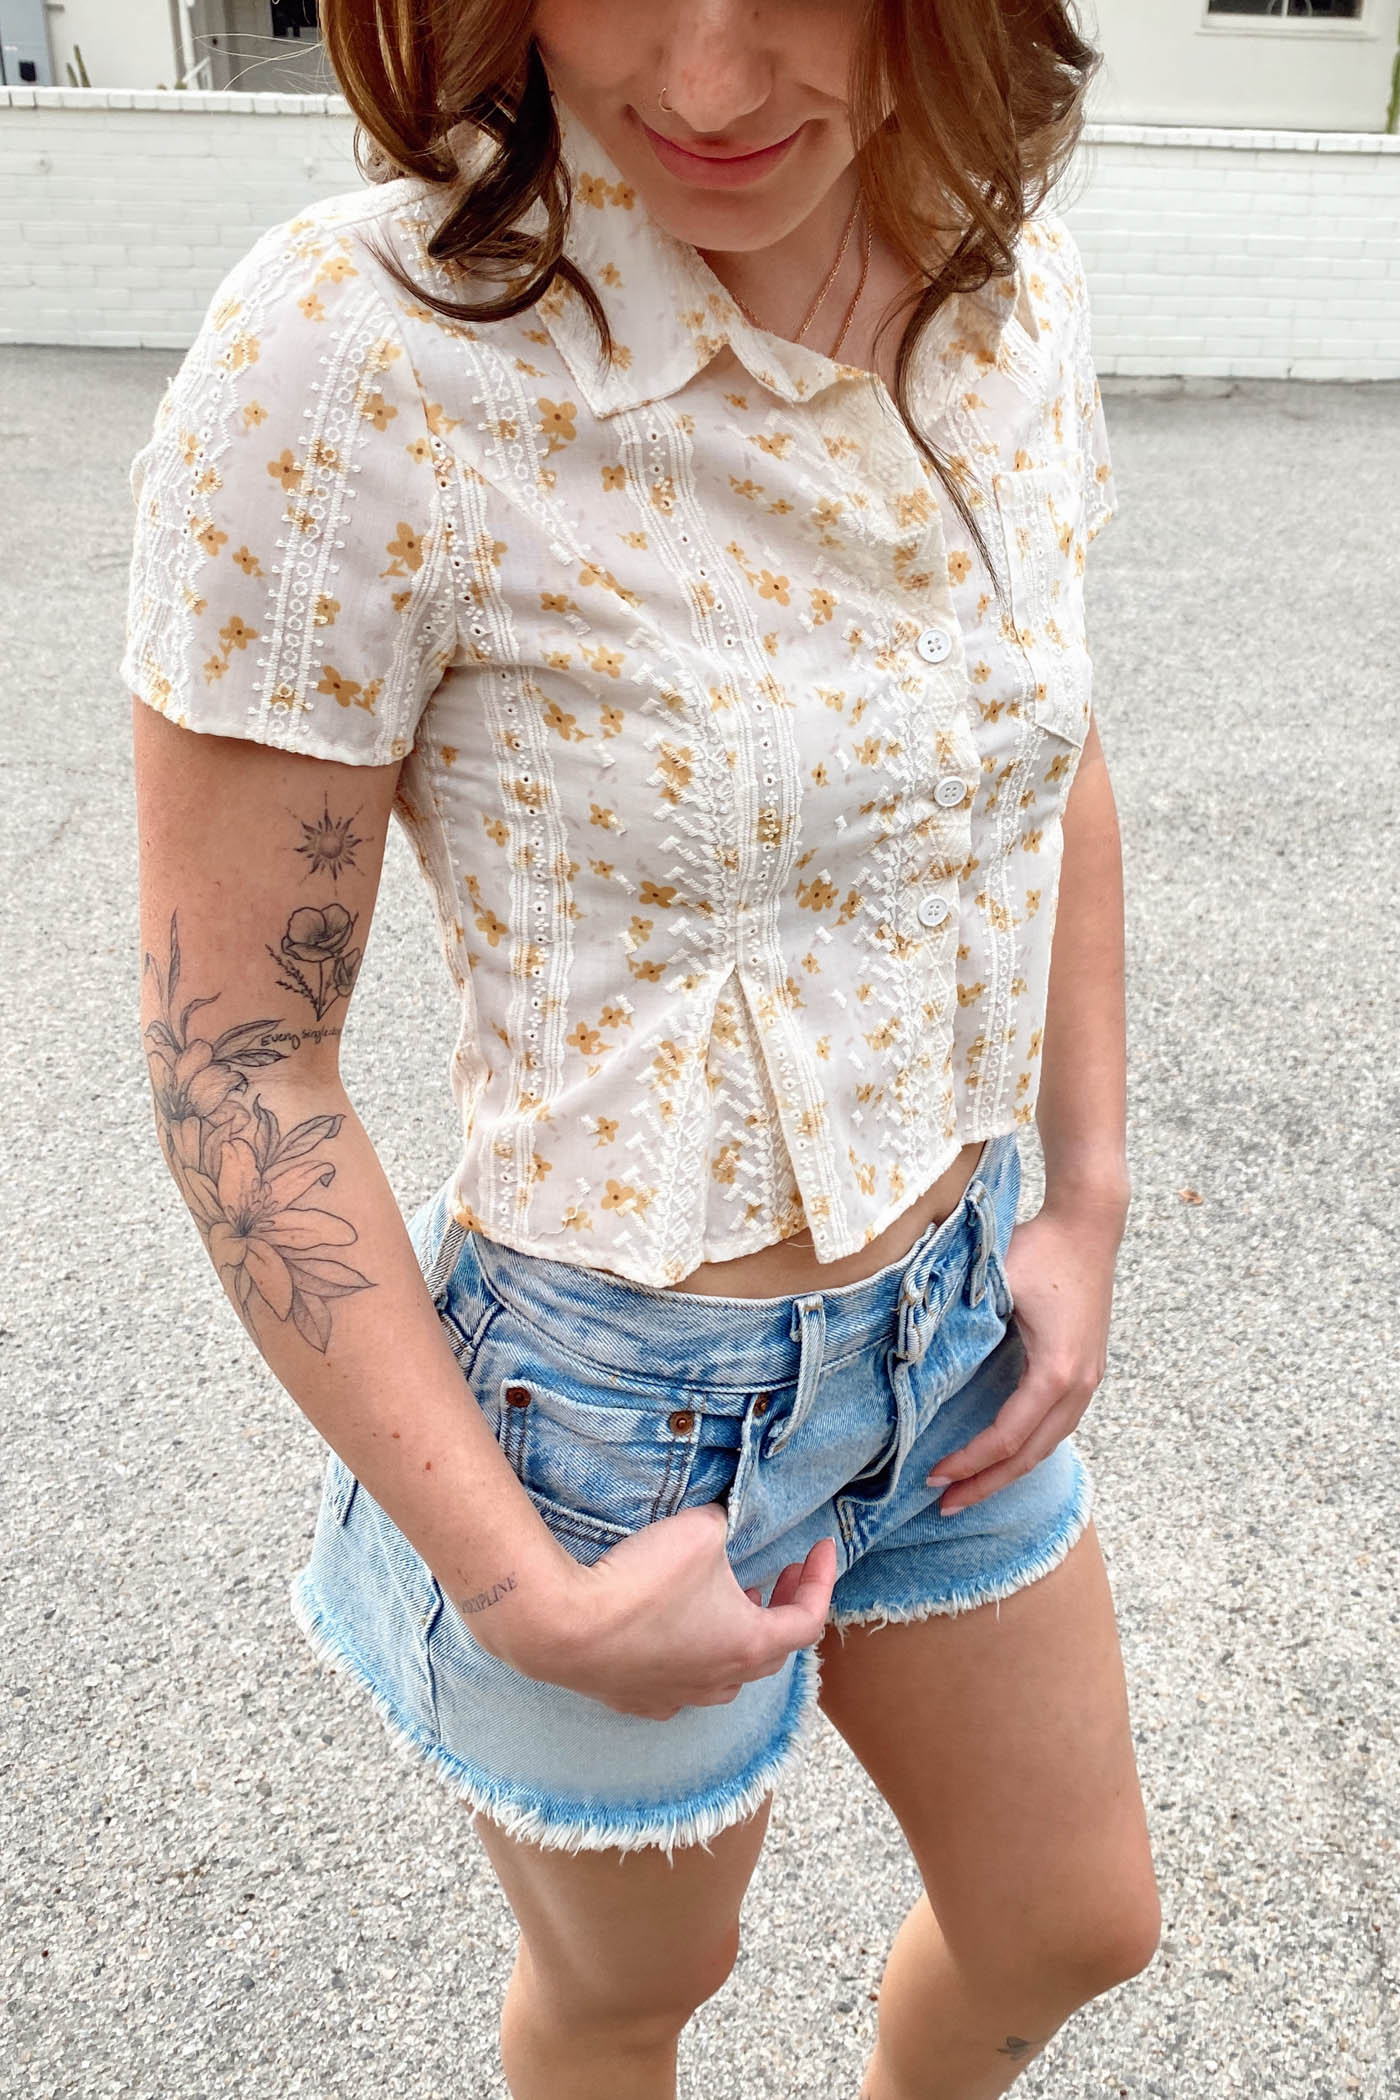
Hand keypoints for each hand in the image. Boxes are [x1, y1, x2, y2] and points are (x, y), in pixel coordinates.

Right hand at [477, 1501, 838, 1720]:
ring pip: (729, 1674)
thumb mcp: (701, 1531)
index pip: (809, 1619)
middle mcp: (722, 1680)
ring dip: (740, 1635)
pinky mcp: (639, 1700)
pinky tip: (678, 1635)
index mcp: (750, 1644)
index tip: (821, 1548)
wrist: (566, 1628)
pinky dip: (695, 1657)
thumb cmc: (642, 1584)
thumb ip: (723, 1523)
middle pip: (773, 1651)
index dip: (821, 1580)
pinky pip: (682, 1684)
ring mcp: (679, 1696)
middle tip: (782, 1572)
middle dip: (784, 1606)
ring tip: (732, 1600)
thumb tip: (719, 1523)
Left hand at [925, 1188, 1126, 1515]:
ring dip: (1008, 1471)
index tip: (933, 1475)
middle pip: (1031, 1455)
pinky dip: (1027, 1448)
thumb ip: (958, 1322)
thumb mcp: (993, 1283)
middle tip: (945, 1505)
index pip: (1008, 1436)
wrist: (1089, 1224)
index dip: (971, 1462)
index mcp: (1057, 1371)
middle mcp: (1080, 1384)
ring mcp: (1090, 1380)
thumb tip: (911, 1358)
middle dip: (987, 1484)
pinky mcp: (1088, 1371)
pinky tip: (1001, 1457)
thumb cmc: (1038, 1248)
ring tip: (969, 1490)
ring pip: (1048, 1444)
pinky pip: (1057, 1425)